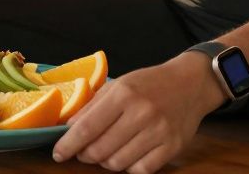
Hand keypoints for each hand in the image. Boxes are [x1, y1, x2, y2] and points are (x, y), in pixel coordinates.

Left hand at [52, 53, 220, 172]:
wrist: (190, 83)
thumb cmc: (149, 83)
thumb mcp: (119, 85)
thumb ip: (92, 106)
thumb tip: (67, 129)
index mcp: (124, 94)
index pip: (86, 128)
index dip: (68, 145)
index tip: (58, 153)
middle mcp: (142, 113)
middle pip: (100, 150)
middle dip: (85, 155)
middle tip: (84, 151)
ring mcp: (159, 132)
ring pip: (118, 163)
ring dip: (106, 162)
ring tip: (107, 151)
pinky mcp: (172, 147)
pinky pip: (141, 170)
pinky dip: (129, 167)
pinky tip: (128, 155)